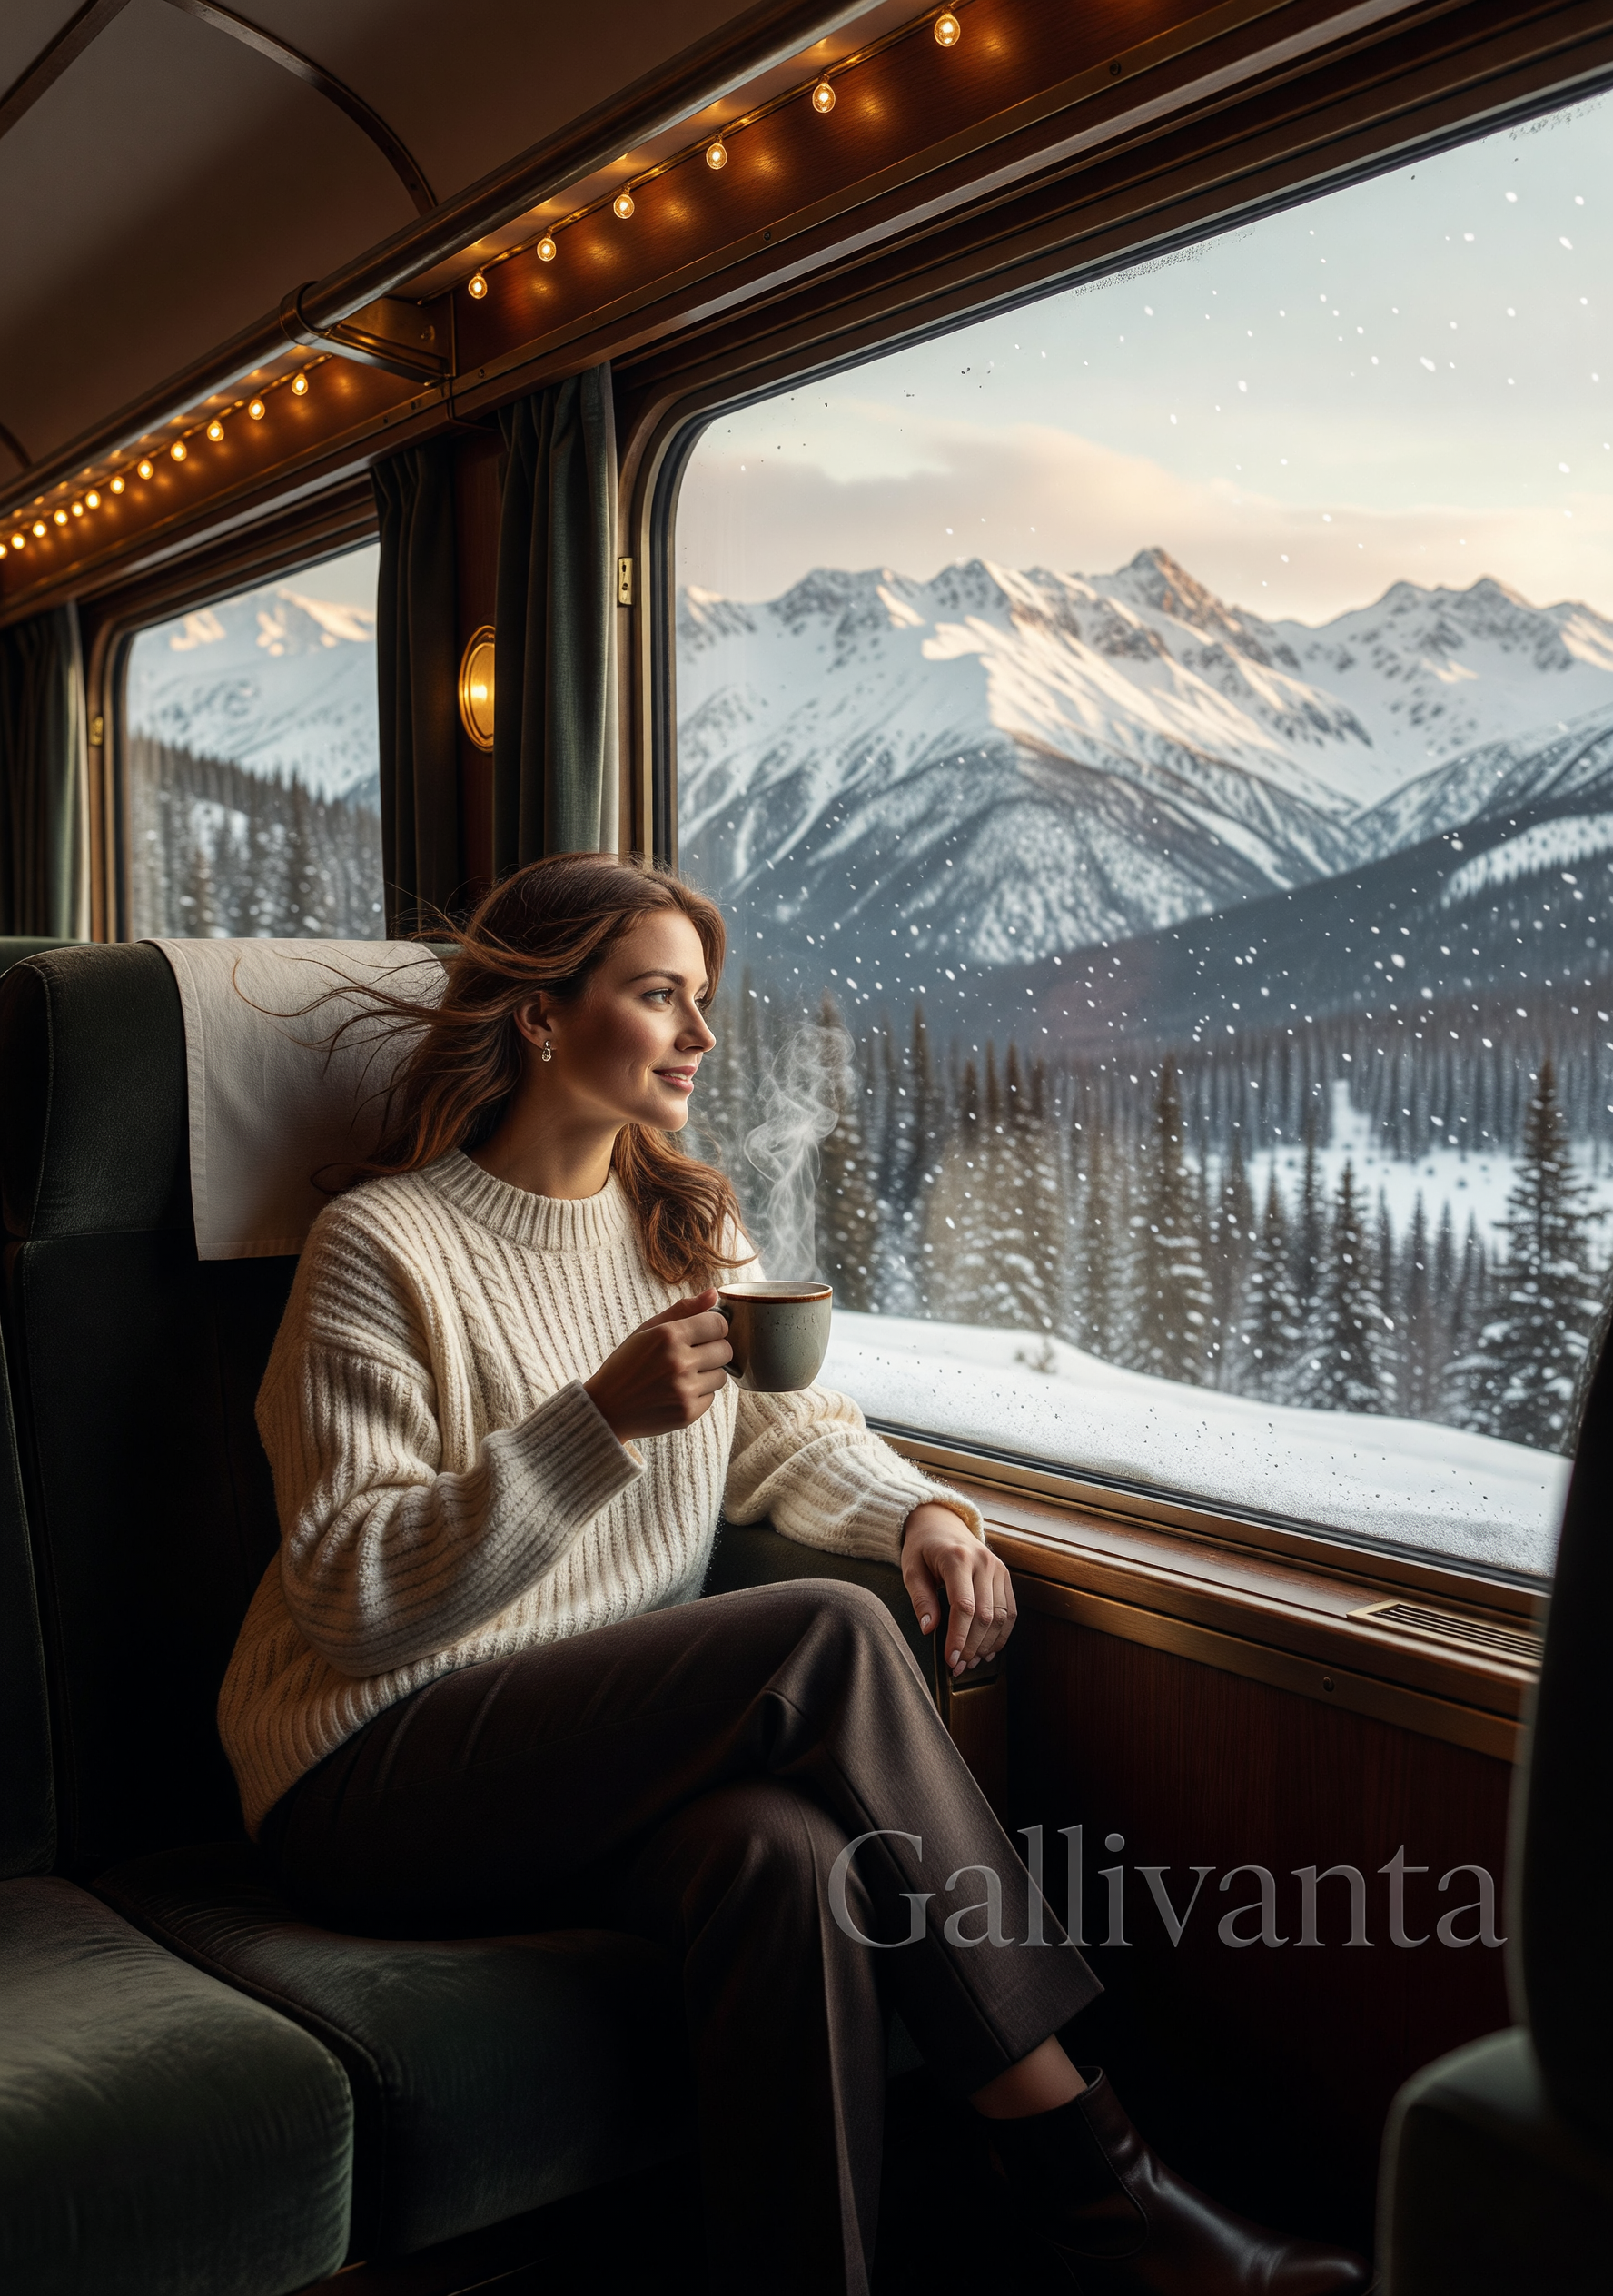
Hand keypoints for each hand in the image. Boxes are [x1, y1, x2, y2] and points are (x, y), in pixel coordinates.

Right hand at [583, 1290, 732, 1442]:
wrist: (607, 1408)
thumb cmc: (627, 1364)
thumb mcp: (648, 1330)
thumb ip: (683, 1310)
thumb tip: (714, 1293)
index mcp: (668, 1335)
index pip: (719, 1324)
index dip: (713, 1328)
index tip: (702, 1334)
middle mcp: (678, 1362)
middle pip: (726, 1350)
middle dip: (713, 1351)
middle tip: (692, 1356)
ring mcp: (684, 1389)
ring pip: (722, 1375)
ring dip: (707, 1375)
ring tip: (682, 1376)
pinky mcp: (688, 1413)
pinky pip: (711, 1397)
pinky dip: (698, 1395)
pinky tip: (676, 1393)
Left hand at [900, 1502, 1016, 1677]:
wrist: (941, 1522)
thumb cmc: (922, 1548)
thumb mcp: (911, 1569)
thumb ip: (920, 1599)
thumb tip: (929, 1629)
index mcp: (957, 1558)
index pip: (964, 1607)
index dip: (958, 1638)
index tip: (950, 1660)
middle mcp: (983, 1562)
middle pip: (985, 1615)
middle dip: (972, 1647)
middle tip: (958, 1668)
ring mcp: (998, 1568)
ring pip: (1001, 1616)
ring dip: (988, 1644)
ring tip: (971, 1662)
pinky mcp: (1005, 1575)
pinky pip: (1011, 1610)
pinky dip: (1002, 1634)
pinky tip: (988, 1650)